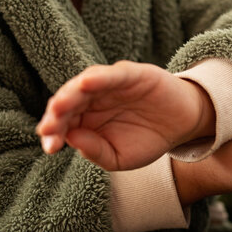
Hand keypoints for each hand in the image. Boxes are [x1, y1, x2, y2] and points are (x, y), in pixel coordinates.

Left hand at [36, 61, 214, 170]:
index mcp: (86, 119)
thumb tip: (71, 138)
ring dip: (70, 94)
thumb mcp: (120, 157)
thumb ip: (95, 151)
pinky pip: (112, 74)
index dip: (53, 133)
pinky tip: (87, 83)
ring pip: (84, 85)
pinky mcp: (131, 74)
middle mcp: (94, 99)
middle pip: (67, 102)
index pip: (62, 122)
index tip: (51, 147)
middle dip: (56, 115)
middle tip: (48, 128)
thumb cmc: (148, 139)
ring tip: (59, 106)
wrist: (183, 124)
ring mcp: (111, 85)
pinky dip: (99, 77)